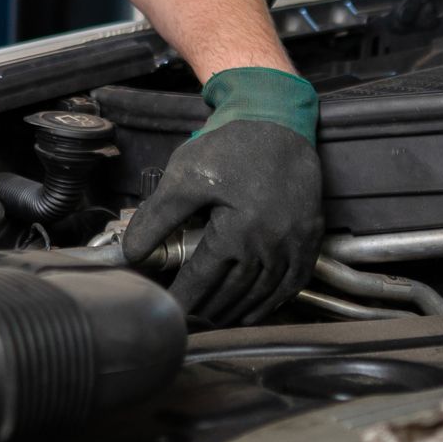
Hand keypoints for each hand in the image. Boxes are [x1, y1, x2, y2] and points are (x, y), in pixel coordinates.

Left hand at [123, 67, 322, 326]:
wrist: (278, 123)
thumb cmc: (230, 147)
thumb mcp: (184, 177)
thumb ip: (156, 218)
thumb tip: (132, 254)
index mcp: (238, 232)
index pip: (204, 280)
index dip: (184, 299)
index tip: (170, 312)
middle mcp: (270, 244)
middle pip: (234, 292)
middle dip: (209, 310)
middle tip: (189, 319)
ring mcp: (294, 243)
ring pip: (263, 292)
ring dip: (238, 310)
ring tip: (216, 318)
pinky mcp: (311, 237)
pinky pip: (294, 282)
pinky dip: (274, 302)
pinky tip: (255, 310)